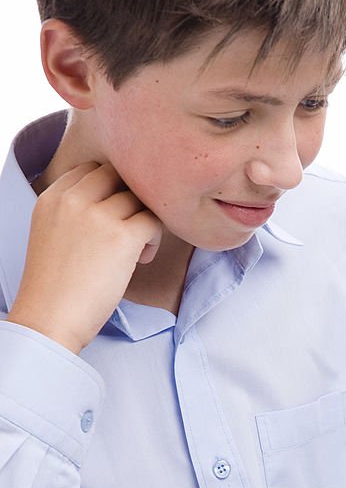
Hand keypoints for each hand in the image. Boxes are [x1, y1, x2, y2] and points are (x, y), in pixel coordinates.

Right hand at [7, 163, 162, 353]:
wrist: (49, 320)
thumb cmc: (54, 287)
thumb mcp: (52, 233)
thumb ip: (75, 211)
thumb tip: (117, 199)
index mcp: (51, 197)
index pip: (92, 168)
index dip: (111, 188)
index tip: (114, 213)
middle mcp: (73, 200)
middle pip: (119, 176)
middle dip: (130, 198)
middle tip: (129, 227)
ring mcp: (98, 216)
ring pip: (139, 199)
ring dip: (144, 221)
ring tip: (136, 251)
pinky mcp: (122, 237)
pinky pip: (154, 221)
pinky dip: (154, 239)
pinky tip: (142, 259)